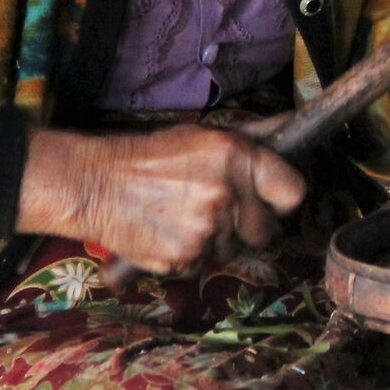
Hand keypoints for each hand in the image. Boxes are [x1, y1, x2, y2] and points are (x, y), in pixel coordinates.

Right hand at [15, 124, 306, 273]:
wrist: (96, 185)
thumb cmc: (151, 156)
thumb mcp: (202, 137)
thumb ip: (251, 139)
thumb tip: (291, 125)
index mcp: (236, 157)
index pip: (293, 192)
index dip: (281, 197)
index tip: (270, 197)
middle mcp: (226, 194)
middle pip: (267, 229)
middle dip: (249, 223)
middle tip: (220, 208)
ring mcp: (207, 231)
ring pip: (235, 249)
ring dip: (220, 239)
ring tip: (187, 216)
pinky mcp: (186, 259)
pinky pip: (206, 264)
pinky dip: (194, 254)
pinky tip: (172, 232)